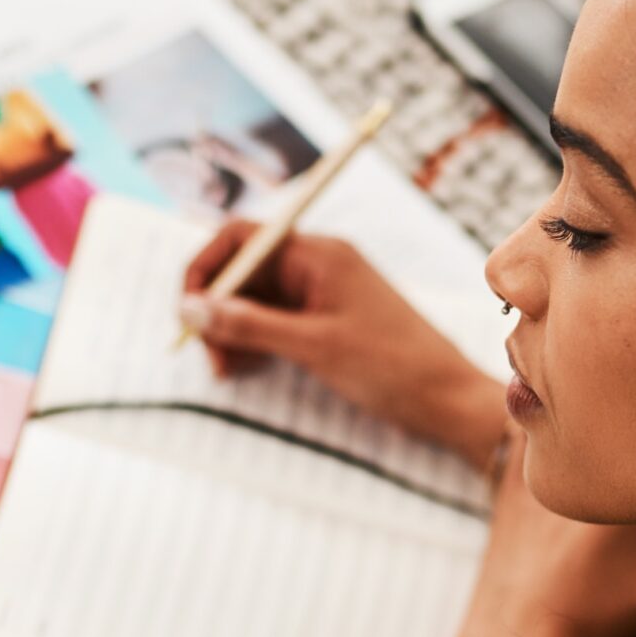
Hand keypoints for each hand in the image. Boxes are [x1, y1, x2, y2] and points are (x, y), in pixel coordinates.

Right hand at [179, 222, 506, 469]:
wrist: (448, 399)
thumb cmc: (393, 367)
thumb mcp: (312, 347)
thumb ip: (249, 325)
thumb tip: (191, 308)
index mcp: (318, 254)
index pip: (241, 238)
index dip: (206, 268)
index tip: (187, 311)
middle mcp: (319, 264)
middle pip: (245, 270)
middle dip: (217, 308)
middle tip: (210, 357)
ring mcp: (323, 293)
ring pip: (257, 299)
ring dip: (233, 329)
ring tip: (227, 369)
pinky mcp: (328, 321)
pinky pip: (277, 320)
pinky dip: (256, 340)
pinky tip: (247, 367)